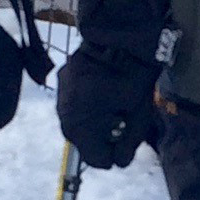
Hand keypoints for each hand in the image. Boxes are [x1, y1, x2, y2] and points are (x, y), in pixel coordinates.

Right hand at [56, 41, 157, 167]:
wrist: (118, 36)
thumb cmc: (132, 79)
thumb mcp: (139, 116)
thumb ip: (128, 144)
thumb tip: (120, 162)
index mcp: (81, 126)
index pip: (97, 160)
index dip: (115, 153)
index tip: (127, 137)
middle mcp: (64, 116)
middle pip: (85, 142)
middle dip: (103, 137)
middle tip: (122, 118)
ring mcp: (60, 98)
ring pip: (78, 123)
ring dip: (93, 120)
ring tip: (111, 103)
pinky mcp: (61, 82)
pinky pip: (73, 104)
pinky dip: (86, 104)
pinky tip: (100, 90)